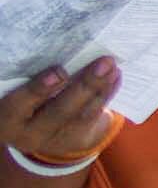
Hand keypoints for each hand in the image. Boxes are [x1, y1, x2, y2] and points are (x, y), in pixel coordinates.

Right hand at [0, 62, 115, 173]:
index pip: (17, 105)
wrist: (38, 127)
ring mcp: (51, 141)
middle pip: (56, 113)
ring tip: (113, 67)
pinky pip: (93, 119)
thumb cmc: (25, 97)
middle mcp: (25, 132)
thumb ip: (32, 74)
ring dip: (100, 89)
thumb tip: (66, 45)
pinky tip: (115, 78)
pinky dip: (105, 96)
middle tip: (104, 63)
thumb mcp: (20, 88)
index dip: (37, 90)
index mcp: (6, 115)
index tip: (58, 72)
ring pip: (79, 116)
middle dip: (83, 87)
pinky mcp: (73, 142)